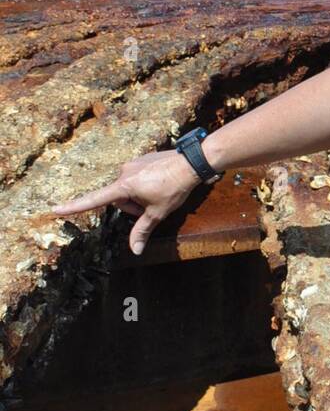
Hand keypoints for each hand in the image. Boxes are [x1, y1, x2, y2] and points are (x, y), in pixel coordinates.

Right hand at [49, 149, 202, 256]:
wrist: (192, 162)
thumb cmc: (174, 188)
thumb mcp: (158, 213)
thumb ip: (142, 231)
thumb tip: (135, 251)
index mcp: (124, 186)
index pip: (95, 200)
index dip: (75, 207)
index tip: (56, 209)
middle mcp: (123, 172)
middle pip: (118, 198)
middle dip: (132, 206)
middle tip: (151, 206)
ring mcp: (131, 163)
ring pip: (127, 188)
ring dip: (138, 195)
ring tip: (158, 193)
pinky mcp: (140, 158)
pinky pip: (135, 176)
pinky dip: (143, 184)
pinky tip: (160, 183)